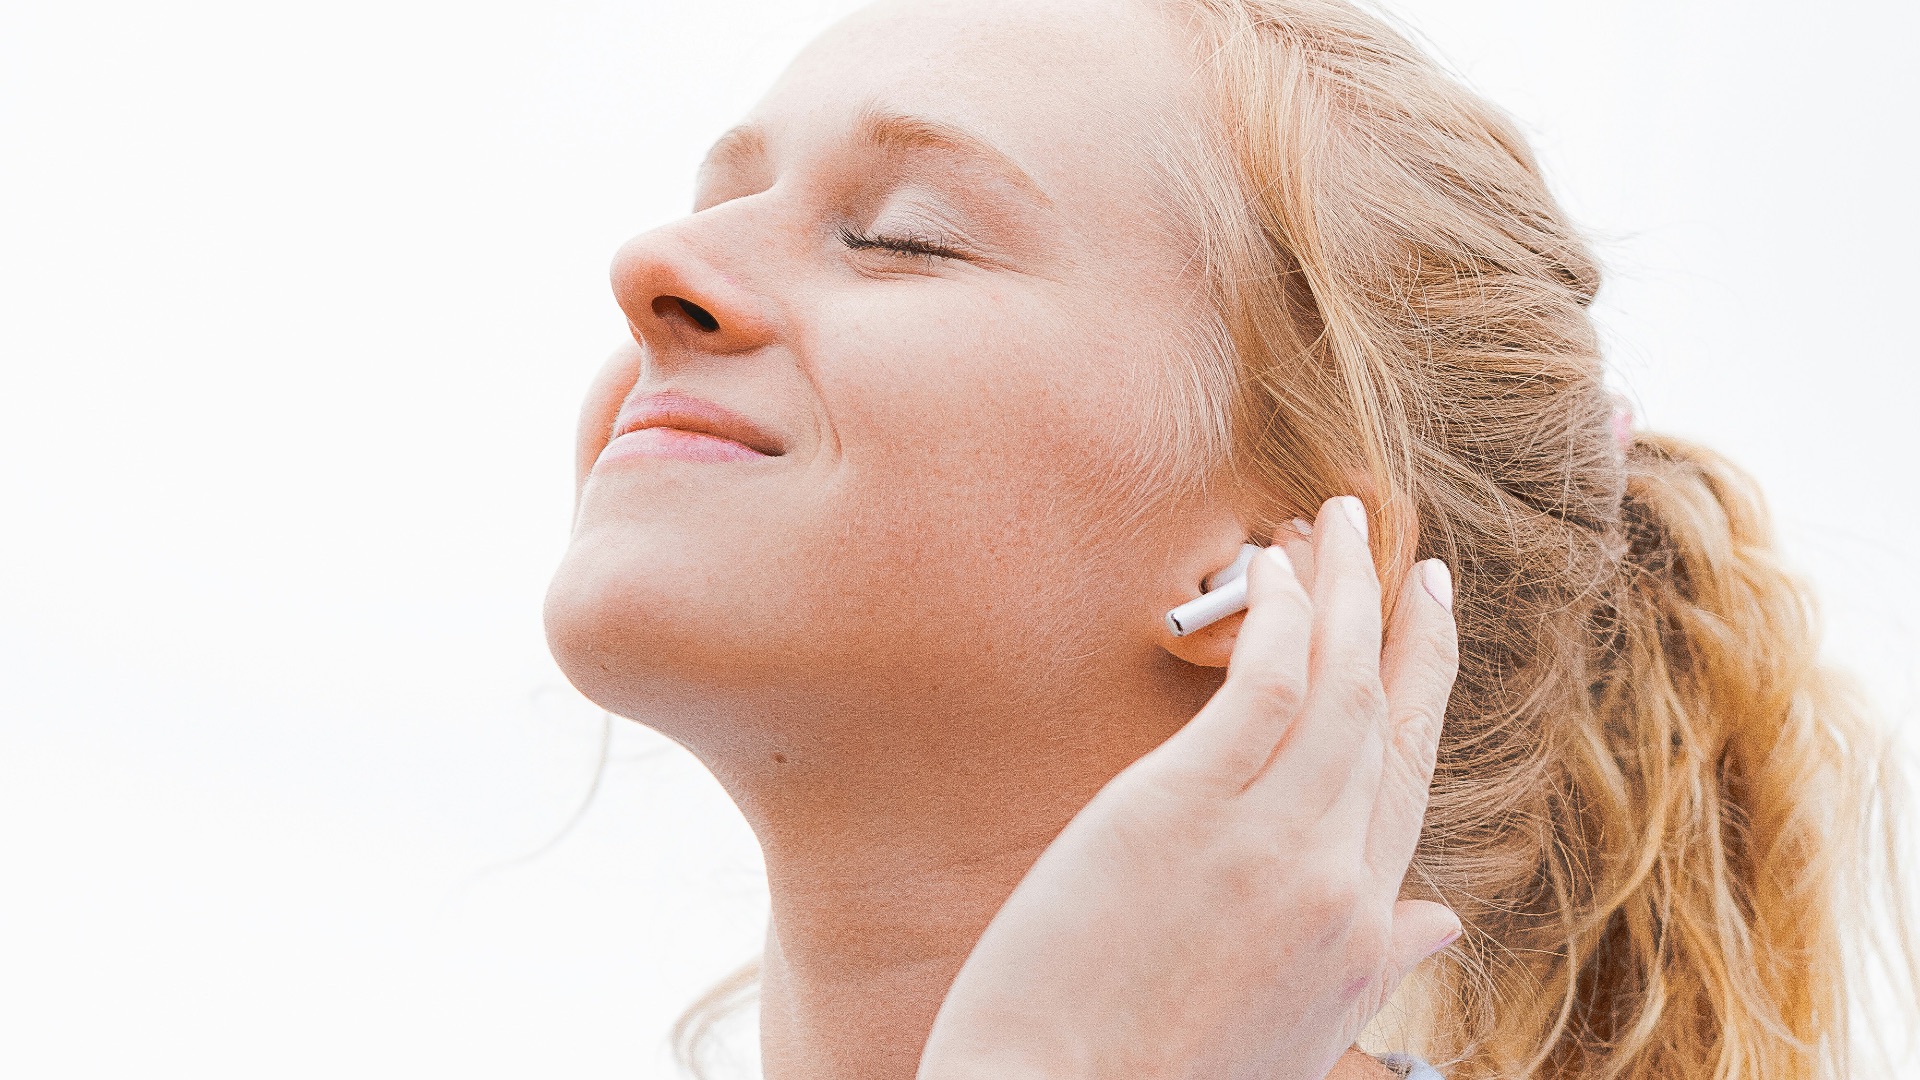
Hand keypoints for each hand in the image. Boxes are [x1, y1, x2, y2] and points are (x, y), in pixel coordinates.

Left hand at [918, 496, 1460, 1079]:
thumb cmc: (1155, 1076)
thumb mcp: (1297, 1035)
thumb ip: (1371, 966)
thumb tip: (1439, 922)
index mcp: (1360, 934)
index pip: (1408, 779)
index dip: (1424, 689)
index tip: (1426, 623)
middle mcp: (1335, 879)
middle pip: (1386, 718)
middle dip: (1398, 621)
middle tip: (1404, 549)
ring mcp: (1267, 840)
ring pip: (1336, 685)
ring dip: (1344, 589)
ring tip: (1334, 519)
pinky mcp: (1183, 808)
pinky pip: (1262, 688)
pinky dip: (1280, 618)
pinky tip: (1274, 569)